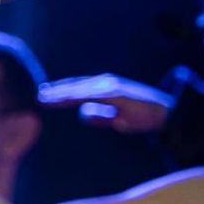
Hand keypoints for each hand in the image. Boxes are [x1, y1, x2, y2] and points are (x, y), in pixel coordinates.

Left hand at [40, 74, 171, 133]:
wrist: (166, 114)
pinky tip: (66, 100)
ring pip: (80, 89)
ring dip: (62, 93)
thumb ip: (101, 116)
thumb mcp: (117, 119)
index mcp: (104, 89)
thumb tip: (83, 114)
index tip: (42, 97)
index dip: (60, 93)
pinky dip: (78, 96)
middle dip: (56, 92)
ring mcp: (111, 87)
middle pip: (75, 87)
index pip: (77, 90)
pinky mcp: (116, 93)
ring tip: (46, 98)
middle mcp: (106, 84)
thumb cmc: (142, 116)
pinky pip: (93, 94)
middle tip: (37, 96)